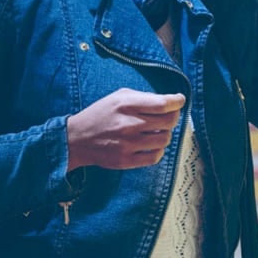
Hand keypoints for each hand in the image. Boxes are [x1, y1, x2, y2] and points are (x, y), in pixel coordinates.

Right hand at [66, 88, 185, 170]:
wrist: (77, 139)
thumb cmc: (101, 114)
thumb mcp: (118, 96)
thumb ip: (143, 97)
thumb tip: (170, 101)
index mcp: (127, 104)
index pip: (163, 104)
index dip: (178, 101)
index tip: (180, 100)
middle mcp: (129, 124)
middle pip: (169, 122)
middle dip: (173, 117)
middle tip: (168, 116)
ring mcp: (128, 144)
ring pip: (164, 140)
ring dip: (165, 134)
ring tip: (156, 131)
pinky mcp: (126, 160)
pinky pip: (156, 157)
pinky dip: (158, 150)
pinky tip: (151, 144)